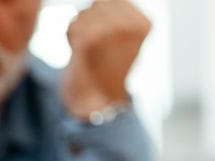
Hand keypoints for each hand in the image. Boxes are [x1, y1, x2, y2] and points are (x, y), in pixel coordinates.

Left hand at [61, 0, 150, 119]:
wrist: (98, 98)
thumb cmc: (109, 63)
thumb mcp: (123, 34)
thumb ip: (115, 11)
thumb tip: (99, 0)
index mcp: (143, 25)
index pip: (114, 0)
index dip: (103, 13)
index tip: (106, 36)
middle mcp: (129, 27)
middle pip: (99, 3)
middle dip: (91, 19)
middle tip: (94, 44)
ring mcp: (108, 34)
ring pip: (84, 12)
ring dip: (80, 28)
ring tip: (89, 49)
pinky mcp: (86, 42)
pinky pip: (73, 25)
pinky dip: (71, 36)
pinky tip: (81, 52)